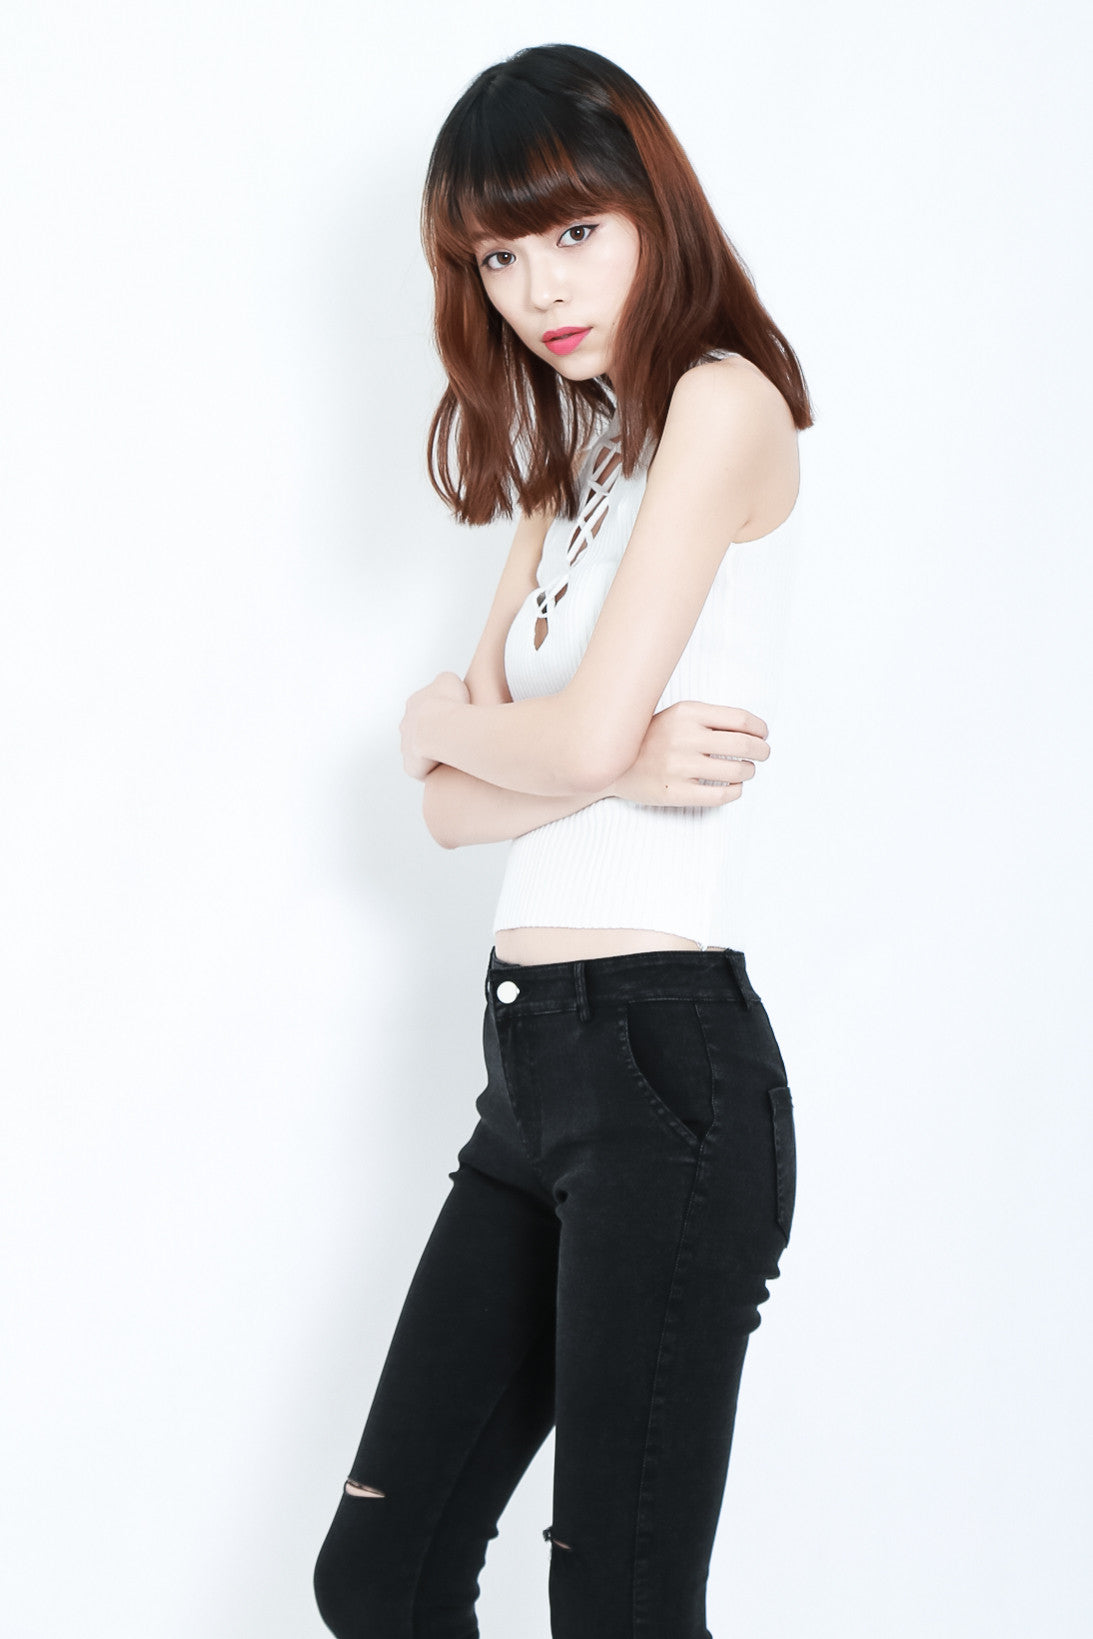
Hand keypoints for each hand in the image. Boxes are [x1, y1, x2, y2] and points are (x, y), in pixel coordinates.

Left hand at [400, 671, 469, 779]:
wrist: (440, 728)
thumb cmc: (448, 703)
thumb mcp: (449, 680)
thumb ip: (446, 681)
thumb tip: (447, 687)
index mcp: (414, 704)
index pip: (427, 709)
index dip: (443, 714)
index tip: (457, 719)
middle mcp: (405, 725)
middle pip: (420, 731)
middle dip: (434, 734)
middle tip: (455, 739)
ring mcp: (406, 747)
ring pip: (419, 752)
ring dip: (433, 753)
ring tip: (454, 756)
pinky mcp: (411, 767)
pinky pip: (422, 770)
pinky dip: (433, 769)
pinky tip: (448, 769)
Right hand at [607, 702, 769, 806]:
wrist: (609, 763)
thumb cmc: (650, 739)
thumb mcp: (676, 716)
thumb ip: (709, 720)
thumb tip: (753, 731)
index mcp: (686, 712)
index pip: (740, 719)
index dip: (759, 729)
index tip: (763, 734)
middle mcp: (683, 737)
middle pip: (743, 746)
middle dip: (762, 751)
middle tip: (763, 754)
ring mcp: (678, 766)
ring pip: (736, 772)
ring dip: (749, 771)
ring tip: (746, 771)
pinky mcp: (674, 792)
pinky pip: (721, 795)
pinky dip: (736, 791)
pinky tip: (734, 787)